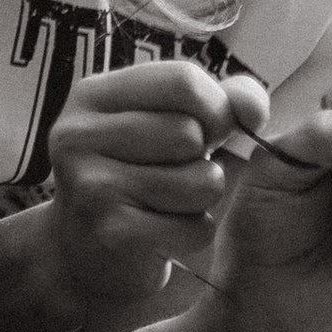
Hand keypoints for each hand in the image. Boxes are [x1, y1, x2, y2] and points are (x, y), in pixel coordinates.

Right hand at [45, 60, 269, 318]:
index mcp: (92, 95)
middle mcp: (79, 134)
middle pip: (190, 133)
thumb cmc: (135, 176)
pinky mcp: (112, 232)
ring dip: (201, 200)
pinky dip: (193, 235)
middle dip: (201, 160)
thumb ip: (216, 103)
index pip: (183, 80)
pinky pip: (194, 228)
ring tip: (168, 202)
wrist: (84, 251)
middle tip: (171, 173)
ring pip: (200, 182)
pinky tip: (162, 233)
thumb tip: (252, 106)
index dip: (214, 107)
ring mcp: (91, 184)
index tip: (204, 131)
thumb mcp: (164, 124)